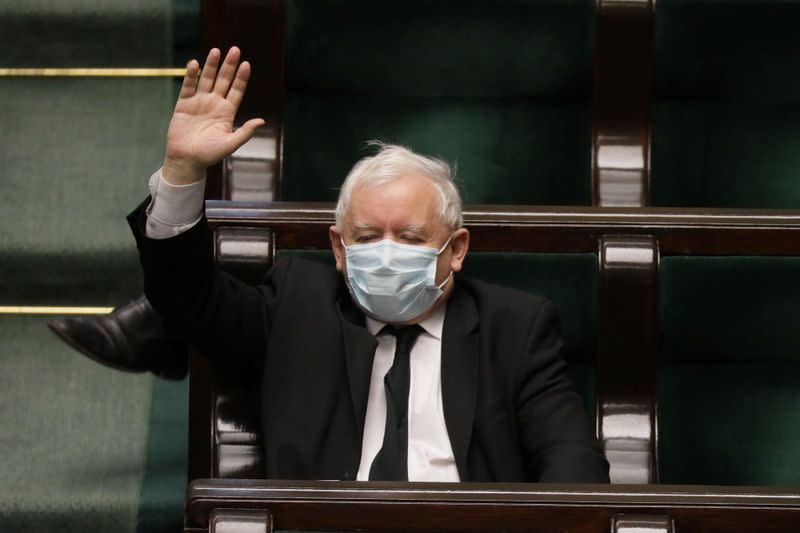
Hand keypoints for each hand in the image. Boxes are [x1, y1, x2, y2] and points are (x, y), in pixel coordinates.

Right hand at [162, 47, 264, 184]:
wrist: (187, 160)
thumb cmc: (209, 155)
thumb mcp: (230, 144)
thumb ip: (245, 132)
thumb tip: (261, 121)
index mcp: (227, 112)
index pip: (236, 91)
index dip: (241, 78)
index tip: (246, 64)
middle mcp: (214, 104)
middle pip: (223, 80)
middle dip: (229, 66)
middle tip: (235, 50)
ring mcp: (199, 102)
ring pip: (206, 80)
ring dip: (211, 65)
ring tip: (216, 51)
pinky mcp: (184, 104)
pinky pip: (188, 87)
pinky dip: (191, 76)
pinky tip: (195, 64)